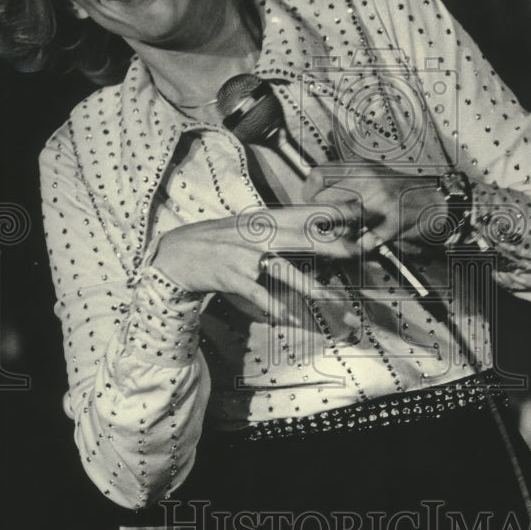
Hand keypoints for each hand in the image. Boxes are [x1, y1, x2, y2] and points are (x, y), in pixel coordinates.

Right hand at [152, 203, 362, 321]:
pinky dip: (272, 306)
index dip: (328, 212)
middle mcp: (255, 234)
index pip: (301, 213)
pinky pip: (256, 294)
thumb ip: (276, 228)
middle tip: (354, 250)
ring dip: (307, 284)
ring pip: (281, 270)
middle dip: (328, 244)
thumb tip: (311, 230)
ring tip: (327, 296)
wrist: (177, 253)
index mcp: (261, 220)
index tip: (354, 212)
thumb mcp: (247, 226)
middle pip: (299, 237)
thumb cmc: (218, 240)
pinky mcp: (231, 277)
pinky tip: (288, 317)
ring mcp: (243, 256)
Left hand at [302, 163, 447, 255]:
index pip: (319, 175)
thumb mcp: (371, 176)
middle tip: (326, 225)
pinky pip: (365, 240)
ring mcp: (381, 199)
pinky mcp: (393, 220)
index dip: (309, 192)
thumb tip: (315, 197)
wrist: (435, 201)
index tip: (310, 203)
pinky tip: (365, 243)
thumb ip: (344, 183)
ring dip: (339, 232)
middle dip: (322, 217)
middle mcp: (368, 179)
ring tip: (345, 235)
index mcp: (360, 167)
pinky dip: (361, 246)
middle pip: (324, 200)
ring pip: (341, 220)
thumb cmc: (401, 191)